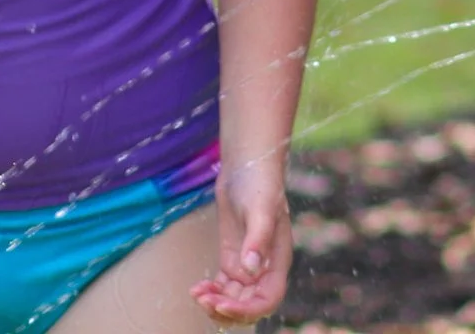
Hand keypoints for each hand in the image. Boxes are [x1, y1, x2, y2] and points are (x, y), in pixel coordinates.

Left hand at [189, 161, 292, 324]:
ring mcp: (247, 265)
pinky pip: (223, 286)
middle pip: (249, 305)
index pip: (267, 299)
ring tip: (197, 294)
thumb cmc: (260, 183)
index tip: (222, 304)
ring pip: (234, 298)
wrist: (246, 165)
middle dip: (227, 309)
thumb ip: (258, 240)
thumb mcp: (261, 209)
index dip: (247, 310)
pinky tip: (196, 288)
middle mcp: (264, 268)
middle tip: (203, 300)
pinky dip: (211, 291)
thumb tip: (251, 271)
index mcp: (277, 261)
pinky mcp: (232, 258)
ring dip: (216, 303)